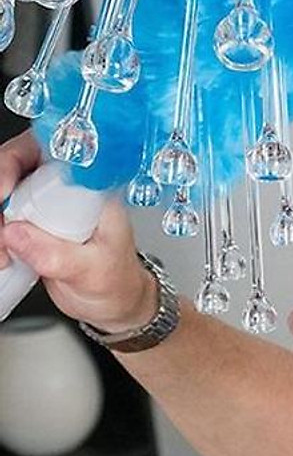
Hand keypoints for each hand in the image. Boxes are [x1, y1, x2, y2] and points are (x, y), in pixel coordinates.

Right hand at [0, 131, 155, 331]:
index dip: (15, 163)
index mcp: (92, 188)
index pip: (49, 152)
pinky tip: (3, 255)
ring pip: (3, 193)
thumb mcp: (95, 272)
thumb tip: (16, 235)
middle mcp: (67, 189)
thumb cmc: (118, 282)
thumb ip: (58, 256)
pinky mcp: (29, 222)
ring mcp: (45, 205)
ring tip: (3, 255)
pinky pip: (1, 216)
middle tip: (1, 231)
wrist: (115, 303)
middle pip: (15, 167)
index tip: (4, 191)